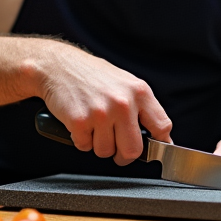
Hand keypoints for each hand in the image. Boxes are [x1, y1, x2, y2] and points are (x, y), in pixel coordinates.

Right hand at [40, 43, 172, 165]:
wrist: (59, 65)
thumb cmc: (92, 75)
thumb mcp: (126, 83)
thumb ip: (142, 107)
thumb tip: (159, 134)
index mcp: (139, 92)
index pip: (162, 126)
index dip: (160, 143)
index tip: (155, 150)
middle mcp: (123, 103)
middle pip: (134, 150)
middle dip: (124, 155)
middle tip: (117, 148)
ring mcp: (101, 113)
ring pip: (106, 152)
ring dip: (98, 145)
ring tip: (94, 125)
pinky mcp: (80, 121)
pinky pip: (85, 147)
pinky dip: (81, 140)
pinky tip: (81, 123)